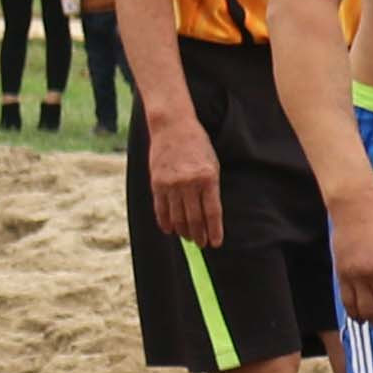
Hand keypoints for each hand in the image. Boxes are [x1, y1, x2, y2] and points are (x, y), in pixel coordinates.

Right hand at [147, 116, 228, 247]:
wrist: (173, 127)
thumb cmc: (198, 145)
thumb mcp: (212, 164)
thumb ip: (211, 188)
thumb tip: (210, 214)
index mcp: (208, 178)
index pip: (212, 212)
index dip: (214, 230)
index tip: (216, 243)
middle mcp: (189, 183)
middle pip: (194, 218)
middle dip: (199, 234)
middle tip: (202, 244)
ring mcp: (171, 184)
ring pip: (177, 217)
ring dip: (183, 231)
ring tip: (189, 239)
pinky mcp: (156, 183)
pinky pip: (161, 209)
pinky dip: (165, 222)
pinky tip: (170, 230)